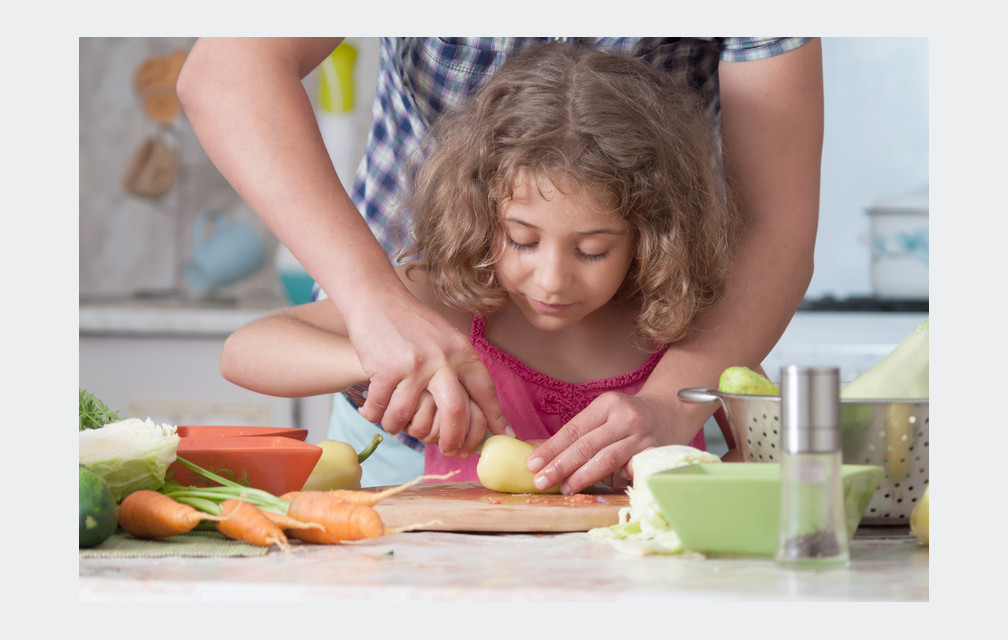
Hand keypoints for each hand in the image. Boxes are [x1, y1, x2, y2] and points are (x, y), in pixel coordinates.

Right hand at [344, 291, 509, 456]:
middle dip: (454, 439)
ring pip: (411, 417)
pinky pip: (383, 409)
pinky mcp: (386, 370)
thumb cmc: (411, 322)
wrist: (377, 299)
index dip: (495, 417)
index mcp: (461, 352)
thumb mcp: (446, 339)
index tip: (503, 436)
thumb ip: (460, 367)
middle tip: (449, 450)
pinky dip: (376, 416)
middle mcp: (442, 360)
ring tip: (395, 425)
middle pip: (456, 413)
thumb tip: (476, 403)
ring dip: (400, 428)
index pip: (484, 391)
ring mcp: (414, 366)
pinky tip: (372, 412)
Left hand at [525, 390, 678, 494]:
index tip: (532, 465)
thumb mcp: (602, 415)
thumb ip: (572, 434)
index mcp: (607, 404)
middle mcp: (625, 417)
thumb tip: (531, 448)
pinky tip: (603, 489)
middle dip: (561, 465)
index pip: (573, 429)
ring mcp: (643, 436)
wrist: (672, 411)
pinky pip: (631, 470)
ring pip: (608, 459)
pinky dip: (616, 480)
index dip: (551, 448)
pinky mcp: (657, 453)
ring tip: (565, 488)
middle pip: (588, 445)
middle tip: (541, 482)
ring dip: (583, 476)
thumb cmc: (628, 418)